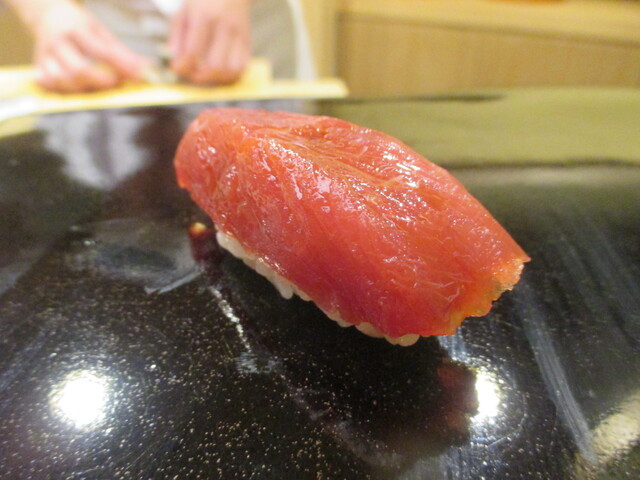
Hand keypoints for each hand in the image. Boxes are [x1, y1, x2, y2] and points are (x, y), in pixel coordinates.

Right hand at [30, 0, 146, 91]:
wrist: (47, 15)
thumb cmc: (79, 26)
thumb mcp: (101, 32)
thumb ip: (122, 53)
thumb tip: (146, 70)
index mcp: (76, 30)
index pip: (101, 52)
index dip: (121, 67)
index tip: (137, 76)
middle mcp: (58, 43)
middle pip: (79, 70)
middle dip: (101, 81)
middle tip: (115, 84)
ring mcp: (46, 56)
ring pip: (62, 80)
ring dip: (84, 89)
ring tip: (98, 89)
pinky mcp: (38, 66)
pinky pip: (48, 85)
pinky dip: (63, 90)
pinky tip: (76, 90)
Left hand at [169, 0, 250, 84]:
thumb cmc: (203, 3)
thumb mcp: (183, 12)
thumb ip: (177, 38)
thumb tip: (177, 63)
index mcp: (205, 17)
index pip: (194, 51)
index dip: (183, 65)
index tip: (176, 68)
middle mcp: (225, 27)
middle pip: (215, 65)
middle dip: (200, 76)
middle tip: (191, 74)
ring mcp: (239, 35)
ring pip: (232, 70)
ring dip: (217, 79)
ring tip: (205, 75)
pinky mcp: (247, 42)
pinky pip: (242, 67)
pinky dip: (229, 76)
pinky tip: (218, 73)